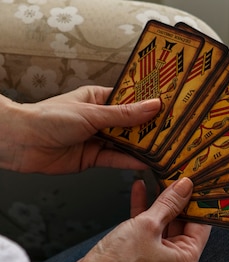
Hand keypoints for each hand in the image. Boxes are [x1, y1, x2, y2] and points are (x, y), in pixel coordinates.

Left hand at [0, 86, 160, 173]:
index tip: (170, 106)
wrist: (20, 142)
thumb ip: (124, 115)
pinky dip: (129, 162)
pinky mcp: (92, 159)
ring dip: (142, 147)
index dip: (148, 103)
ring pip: (125, 143)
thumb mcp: (92, 113)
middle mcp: (99, 119)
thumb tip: (152, 106)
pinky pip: (115, 160)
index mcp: (98, 99)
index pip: (129, 100)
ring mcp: (96, 140)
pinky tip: (146, 162)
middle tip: (174, 130)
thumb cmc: (49, 118)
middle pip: (130, 124)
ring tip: (165, 148)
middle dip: (149, 128)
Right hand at [60, 177, 210, 261]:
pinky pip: (149, 228)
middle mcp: (176, 260)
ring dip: (160, 201)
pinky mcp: (143, 253)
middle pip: (183, 222)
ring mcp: (159, 257)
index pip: (201, 224)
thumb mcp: (148, 224)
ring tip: (160, 177)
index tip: (196, 181)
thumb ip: (168, 203)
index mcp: (187, 258)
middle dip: (177, 198)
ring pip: (164, 222)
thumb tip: (184, 186)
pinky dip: (145, 210)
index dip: (198, 201)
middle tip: (177, 175)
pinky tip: (140, 188)